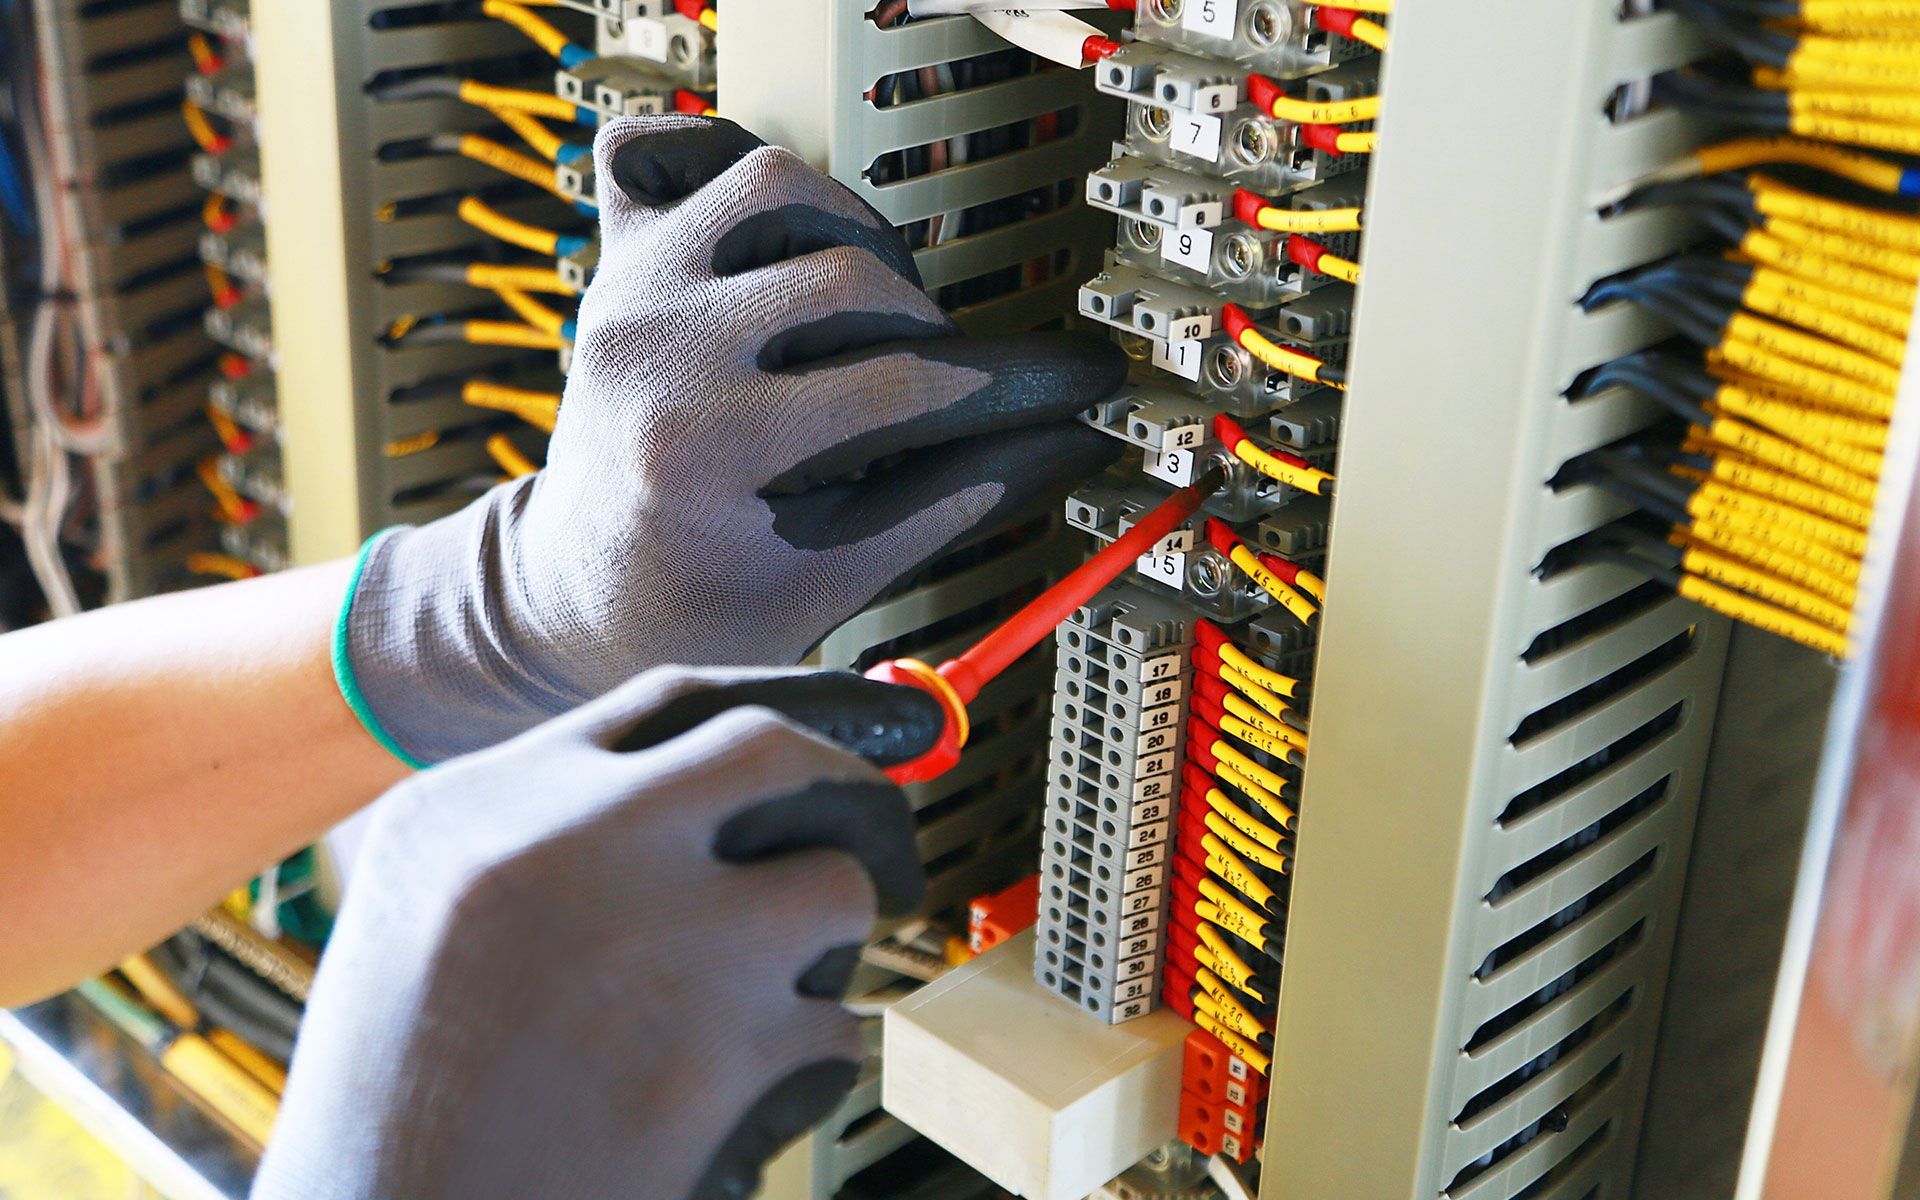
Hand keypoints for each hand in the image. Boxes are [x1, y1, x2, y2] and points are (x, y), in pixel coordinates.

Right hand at [252, 666, 943, 1199]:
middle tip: (880, 847)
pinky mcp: (714, 1056)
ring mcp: (649, 940)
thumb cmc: (392, 1118)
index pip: (664, 702)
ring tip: (774, 997)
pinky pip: (832, 1031)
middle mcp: (563, 844)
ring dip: (828, 945)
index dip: (779, 702)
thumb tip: (692, 802)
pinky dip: (810, 1063)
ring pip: (832, 886)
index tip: (845, 723)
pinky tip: (742, 1098)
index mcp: (470, 810)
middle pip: (771, 749)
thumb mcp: (415, 929)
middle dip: (853, 795)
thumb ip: (536, 844)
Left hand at [338, 115, 1122, 762]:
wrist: (579, 589)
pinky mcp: (615, 258)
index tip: (1066, 388)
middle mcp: (655, 350)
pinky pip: (654, 150)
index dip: (1000, 387)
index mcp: (703, 451)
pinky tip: (775, 226)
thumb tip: (1072, 447)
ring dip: (849, 228)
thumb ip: (951, 506)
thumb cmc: (697, 601)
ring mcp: (628, 290)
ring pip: (771, 182)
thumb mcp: (830, 582)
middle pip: (847, 276)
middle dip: (926, 325)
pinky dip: (722, 159)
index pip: (893, 385)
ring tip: (871, 299)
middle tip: (939, 372)